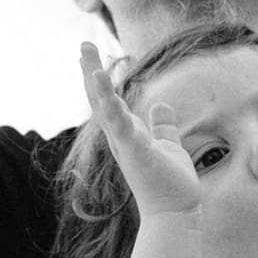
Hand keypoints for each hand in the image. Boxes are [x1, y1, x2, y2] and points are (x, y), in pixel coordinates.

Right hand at [80, 42, 200, 216]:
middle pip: (100, 100)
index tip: (91, 53)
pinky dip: (112, 107)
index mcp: (126, 134)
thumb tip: (161, 105)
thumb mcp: (166, 145)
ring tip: (90, 60)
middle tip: (83, 44)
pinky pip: (122, 126)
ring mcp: (126, 145)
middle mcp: (121, 138)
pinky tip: (107, 89)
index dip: (98, 77)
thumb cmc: (169, 183)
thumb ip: (161, 126)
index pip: (108, 100)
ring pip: (106, 110)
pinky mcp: (137, 152)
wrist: (174, 213)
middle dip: (91, 71)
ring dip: (97, 85)